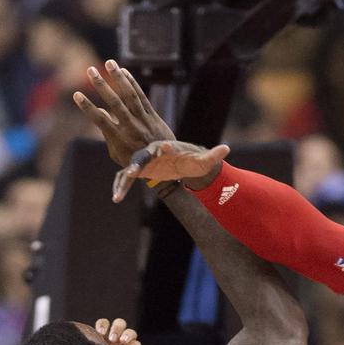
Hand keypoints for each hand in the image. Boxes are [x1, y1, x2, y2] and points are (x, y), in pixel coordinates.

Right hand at [73, 61, 174, 168]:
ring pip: (130, 96)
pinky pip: (142, 97)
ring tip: (110, 63)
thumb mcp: (117, 153)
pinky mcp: (153, 116)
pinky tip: (124, 72)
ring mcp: (143, 120)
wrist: (164, 166)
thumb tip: (100, 111)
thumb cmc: (134, 161)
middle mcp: (131, 128)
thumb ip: (108, 133)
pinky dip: (133, 84)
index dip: (88, 107)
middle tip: (90, 70)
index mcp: (119, 139)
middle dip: (101, 86)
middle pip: (115, 103)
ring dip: (119, 78)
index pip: (100, 120)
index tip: (76, 94)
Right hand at [110, 140, 230, 201]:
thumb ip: (214, 155)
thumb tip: (227, 148)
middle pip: (142, 157)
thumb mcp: (204, 160)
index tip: (164, 147)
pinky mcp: (140, 171)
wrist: (181, 162)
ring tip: (118, 196)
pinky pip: (125, 178)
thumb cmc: (192, 160)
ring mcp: (144, 163)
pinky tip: (116, 198)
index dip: (163, 147)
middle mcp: (152, 153)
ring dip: (124, 182)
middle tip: (132, 172)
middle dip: (137, 164)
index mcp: (167, 148)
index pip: (164, 146)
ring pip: (130, 170)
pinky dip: (120, 186)